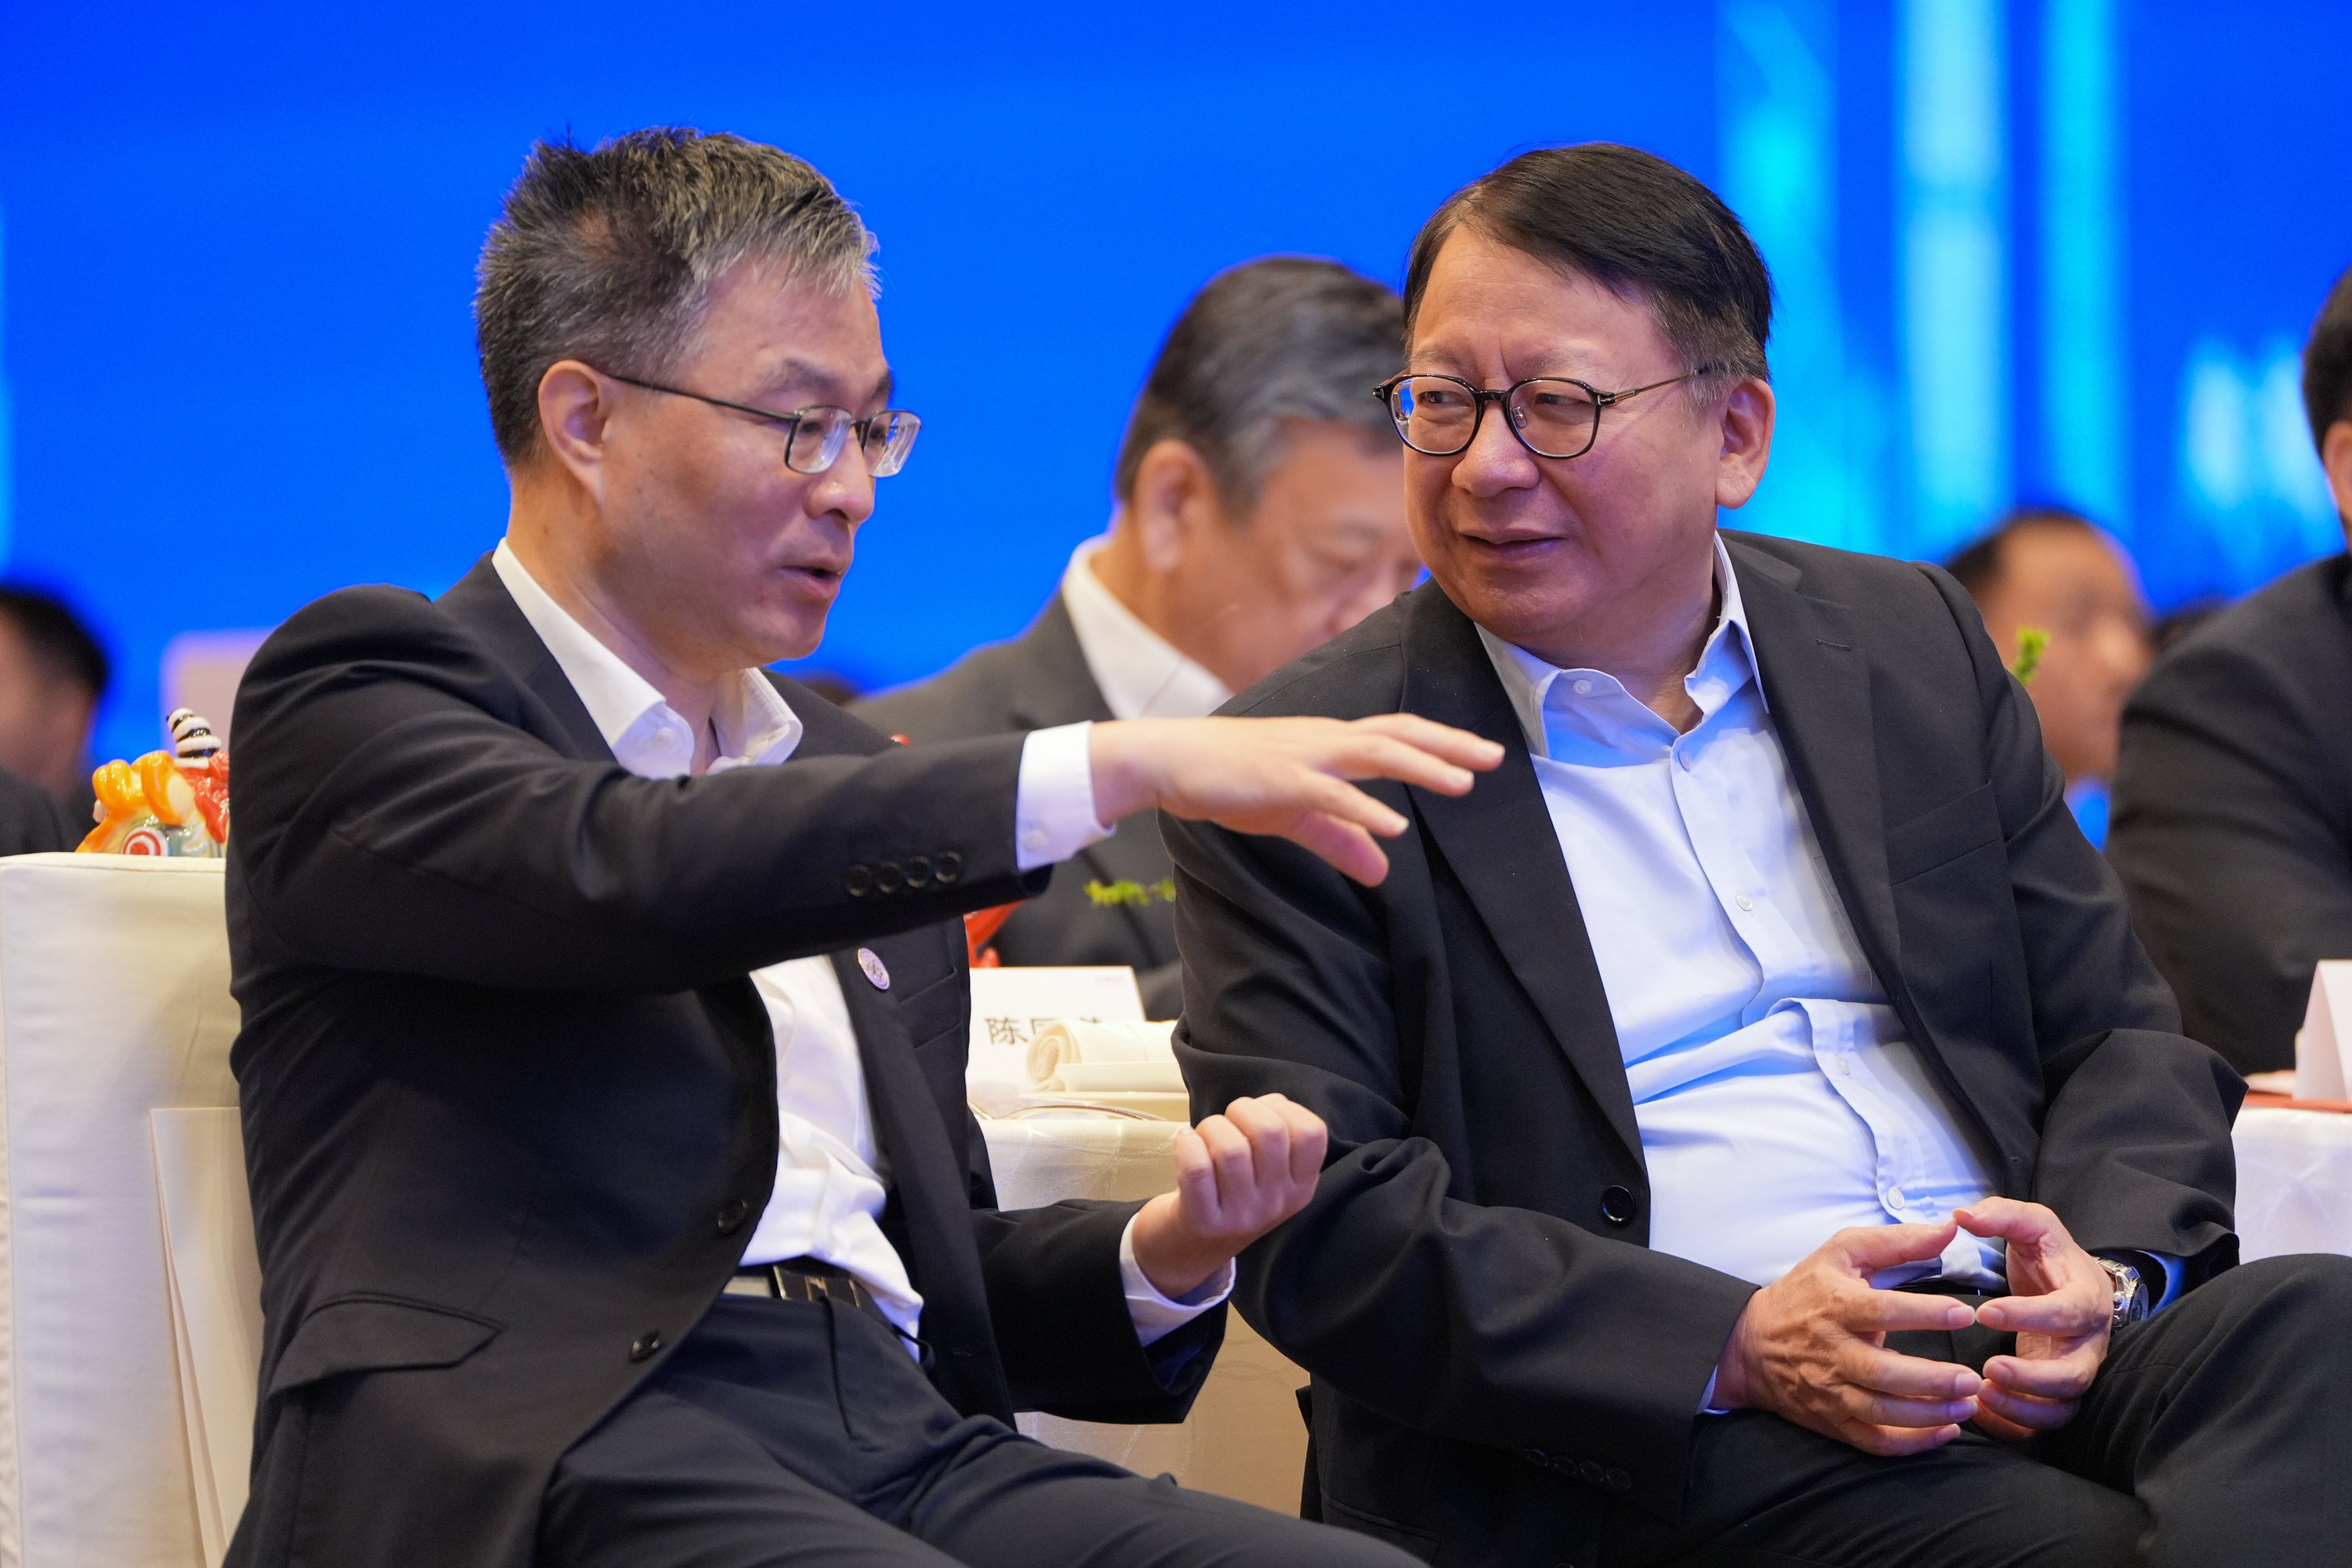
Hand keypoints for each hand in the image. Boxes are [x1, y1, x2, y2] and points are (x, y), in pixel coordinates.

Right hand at [1089, 715, 1502, 885]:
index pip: (1396, 734)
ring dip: (1422, 767)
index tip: (1482, 754)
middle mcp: (1325, 740)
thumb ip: (1340, 839)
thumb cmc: (1232, 779)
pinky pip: (1331, 794)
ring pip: (1374, 753)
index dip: (1441, 742)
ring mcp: (1304, 756)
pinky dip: (1365, 808)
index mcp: (1330, 743)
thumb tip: (1383, 870)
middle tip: (1496, 757)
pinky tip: (1394, 825)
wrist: (1173, 761)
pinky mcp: (1281, 780)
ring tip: (1463, 784)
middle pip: (1398, 734)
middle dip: (1449, 745)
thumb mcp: (1294, 814)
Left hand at [1128, 1094, 1328, 1299]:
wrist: (1188, 1247)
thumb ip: (1277, 1128)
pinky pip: (1197, 1167)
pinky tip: (1185, 1141)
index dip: (1284, 1109)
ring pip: (1231, 1148)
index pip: (1312, 1133)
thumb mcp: (1268, 1170)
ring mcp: (1241, 1216)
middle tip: (1228, 1122)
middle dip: (1242, 1110)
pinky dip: (1187, 1143)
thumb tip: (1270, 1103)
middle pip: (1269, 1132)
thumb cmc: (1229, 1191)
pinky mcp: (1203, 1221)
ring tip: (1203, 1136)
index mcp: (1300, 1186)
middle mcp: (1276, 1204)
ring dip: (1211, 1127)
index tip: (1261, 1114)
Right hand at [1711, 1221, 1984, 1455]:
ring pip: (1882, 1411)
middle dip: (1931, 1379)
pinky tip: (1945, 1430)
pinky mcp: (1833, 1421)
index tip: (1964, 1313)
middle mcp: (1833, 1351)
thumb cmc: (1805, 1293)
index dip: (1924, 1313)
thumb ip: (1897, 1241)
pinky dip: (1911, 1443)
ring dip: (1929, 1413)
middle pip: (1883, 1372)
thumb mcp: (1842, 1253)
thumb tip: (1950, 1228)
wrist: (1751, 1345)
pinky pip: (1874, 1441)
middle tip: (1971, 1378)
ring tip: (1969, 1405)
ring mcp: (1831, 1391)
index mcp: (1835, 1306)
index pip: (1882, 1310)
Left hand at [1956, 1199, 2111, 1440]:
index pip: (2068, 1314)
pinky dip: (2015, 1424)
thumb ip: (2001, 1214)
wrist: (2070, 1285)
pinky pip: (2044, 1422)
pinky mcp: (2056, 1393)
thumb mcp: (2032, 1225)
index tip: (1984, 1312)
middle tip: (1989, 1367)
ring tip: (1980, 1394)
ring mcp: (2075, 1371)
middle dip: (2033, 1378)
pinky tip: (1980, 1411)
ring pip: (2063, 1406)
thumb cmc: (2049, 1256)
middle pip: (2075, 1375)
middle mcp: (2089, 1342)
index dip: (2031, 1316)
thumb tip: (1961, 1215)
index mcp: (2086, 1299)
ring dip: (2023, 1405)